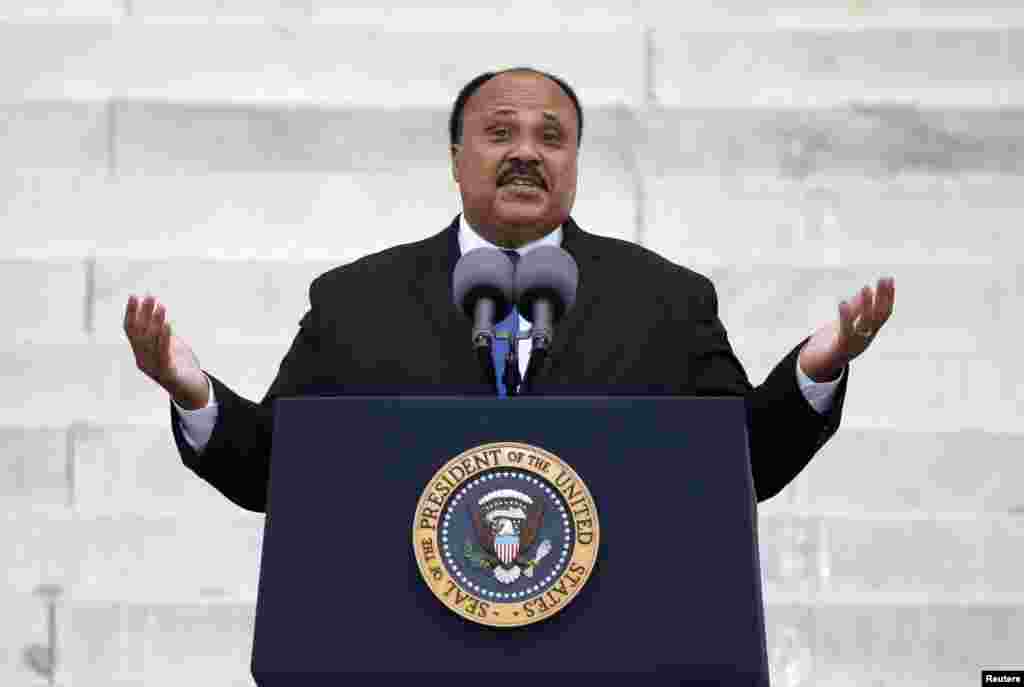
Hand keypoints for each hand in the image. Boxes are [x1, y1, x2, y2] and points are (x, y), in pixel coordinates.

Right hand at [123, 294, 208, 408]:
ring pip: (151, 341)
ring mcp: (153, 368)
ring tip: (161, 306)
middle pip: (140, 333)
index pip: (130, 330)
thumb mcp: (170, 345)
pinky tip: (167, 325)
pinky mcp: (167, 374)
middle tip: (149, 296)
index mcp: (140, 353)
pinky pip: (164, 353)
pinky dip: (164, 338)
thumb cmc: (180, 366)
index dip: (131, 313)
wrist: (191, 390)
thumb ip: (163, 333)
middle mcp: (143, 360)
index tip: (134, 296)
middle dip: (144, 313)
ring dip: (156, 321)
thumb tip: (159, 313)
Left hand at [798, 276, 894, 382]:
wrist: (819, 367)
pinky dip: (845, 316)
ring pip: (864, 323)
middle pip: (878, 316)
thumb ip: (855, 309)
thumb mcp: (847, 323)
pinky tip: (842, 302)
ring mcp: (855, 344)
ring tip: (866, 288)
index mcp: (869, 332)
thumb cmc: (835, 343)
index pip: (884, 313)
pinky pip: (844, 331)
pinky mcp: (840, 348)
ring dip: (866, 305)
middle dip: (882, 297)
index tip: (889, 279)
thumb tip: (866, 290)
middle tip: (884, 278)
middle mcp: (866, 338)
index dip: (888, 297)